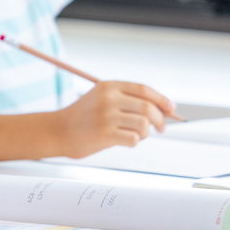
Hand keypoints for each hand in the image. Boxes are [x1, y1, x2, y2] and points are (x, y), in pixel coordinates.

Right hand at [56, 79, 181, 154]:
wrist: (58, 131)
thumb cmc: (84, 118)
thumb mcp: (102, 100)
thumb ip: (127, 101)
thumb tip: (163, 110)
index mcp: (108, 87)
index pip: (144, 90)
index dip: (161, 99)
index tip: (171, 109)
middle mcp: (108, 99)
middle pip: (148, 107)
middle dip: (160, 120)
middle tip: (160, 129)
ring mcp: (106, 116)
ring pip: (144, 124)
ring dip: (146, 133)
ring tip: (136, 135)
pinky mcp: (104, 134)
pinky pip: (134, 139)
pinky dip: (134, 142)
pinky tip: (124, 141)